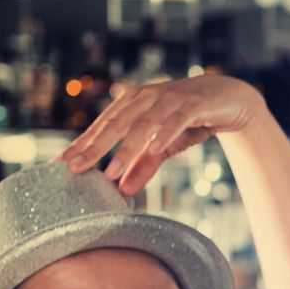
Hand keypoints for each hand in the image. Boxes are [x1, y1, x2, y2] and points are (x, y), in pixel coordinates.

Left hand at [59, 75, 270, 196]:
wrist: (228, 98)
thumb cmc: (189, 120)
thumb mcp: (163, 146)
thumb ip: (143, 165)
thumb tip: (123, 190)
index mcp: (131, 103)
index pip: (102, 126)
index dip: (83, 144)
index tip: (61, 164)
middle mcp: (145, 97)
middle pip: (115, 124)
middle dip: (94, 147)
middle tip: (74, 168)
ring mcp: (169, 98)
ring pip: (143, 125)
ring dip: (126, 149)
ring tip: (111, 172)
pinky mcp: (193, 103)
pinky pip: (175, 120)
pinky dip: (164, 134)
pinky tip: (153, 150)